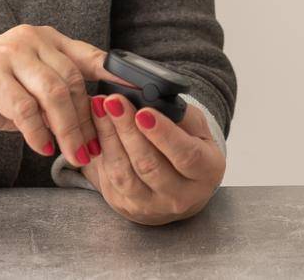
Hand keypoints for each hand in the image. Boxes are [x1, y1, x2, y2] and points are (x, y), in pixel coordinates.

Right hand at [0, 24, 105, 168]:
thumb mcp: (27, 87)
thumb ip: (57, 93)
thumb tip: (99, 117)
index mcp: (44, 38)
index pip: (89, 55)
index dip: (116, 75)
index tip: (139, 95)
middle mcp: (30, 39)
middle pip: (73, 81)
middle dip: (86, 120)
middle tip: (93, 149)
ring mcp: (9, 54)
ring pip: (53, 94)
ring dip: (67, 130)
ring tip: (73, 154)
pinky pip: (24, 108)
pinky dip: (37, 132)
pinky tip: (41, 147)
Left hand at [78, 92, 224, 225]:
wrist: (178, 186)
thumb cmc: (188, 147)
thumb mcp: (196, 128)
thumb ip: (180, 114)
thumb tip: (152, 98)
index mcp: (206, 171)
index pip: (186, 155)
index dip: (163, 134)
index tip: (143, 112)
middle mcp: (181, 196)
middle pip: (149, 165)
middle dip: (128, 129)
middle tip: (114, 101)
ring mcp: (152, 205)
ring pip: (125, 174)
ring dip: (109, 137)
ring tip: (100, 108)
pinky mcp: (127, 206)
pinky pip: (110, 178)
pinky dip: (101, 149)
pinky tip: (96, 126)